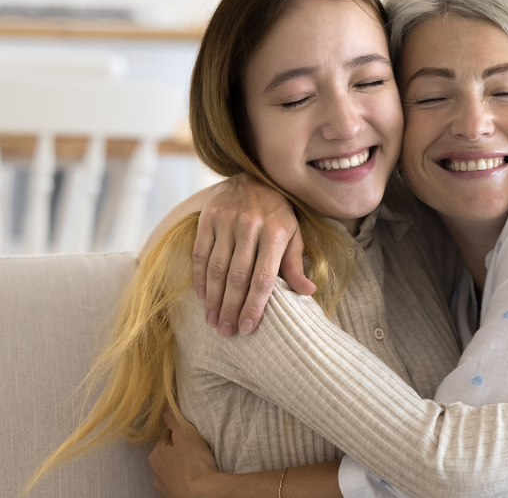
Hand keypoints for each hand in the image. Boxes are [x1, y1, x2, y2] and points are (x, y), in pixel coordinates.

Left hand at [149, 409, 219, 497]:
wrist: (202, 493)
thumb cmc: (194, 462)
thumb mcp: (185, 434)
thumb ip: (173, 419)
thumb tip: (163, 404)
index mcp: (155, 454)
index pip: (167, 436)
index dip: (181, 432)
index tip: (192, 434)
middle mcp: (155, 472)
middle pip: (169, 453)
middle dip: (180, 449)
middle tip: (197, 447)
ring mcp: (164, 486)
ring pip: (173, 468)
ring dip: (182, 464)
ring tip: (198, 463)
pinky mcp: (173, 496)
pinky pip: (179, 481)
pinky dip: (185, 477)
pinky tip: (196, 475)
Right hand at [192, 172, 315, 337]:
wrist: (254, 176)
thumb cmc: (277, 213)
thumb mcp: (293, 233)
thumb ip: (295, 263)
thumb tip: (308, 292)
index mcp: (275, 233)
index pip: (263, 278)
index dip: (254, 305)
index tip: (247, 328)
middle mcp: (250, 227)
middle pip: (238, 277)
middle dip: (231, 308)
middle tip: (226, 332)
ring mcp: (226, 222)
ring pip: (217, 268)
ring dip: (214, 299)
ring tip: (213, 321)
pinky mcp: (207, 218)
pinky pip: (200, 253)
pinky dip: (200, 278)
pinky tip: (203, 297)